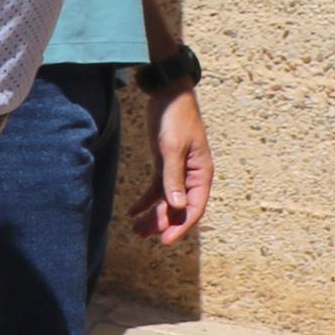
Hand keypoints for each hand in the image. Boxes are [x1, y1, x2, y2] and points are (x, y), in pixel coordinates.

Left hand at [141, 85, 212, 243]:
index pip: (194, 208)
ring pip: (167, 199)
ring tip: (136, 229)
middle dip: (163, 223)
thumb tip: (177, 207)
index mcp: (201, 174)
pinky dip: (146, 200)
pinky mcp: (165, 162)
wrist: (168, 93)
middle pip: (179, 207)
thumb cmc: (174, 118)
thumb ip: (173, 177)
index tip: (166, 241)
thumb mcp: (172, 148)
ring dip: (153, 214)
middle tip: (143, 237)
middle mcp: (192, 175)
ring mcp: (178, 170)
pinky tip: (133, 211)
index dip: (181, 226)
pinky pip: (157, 187)